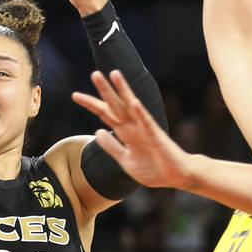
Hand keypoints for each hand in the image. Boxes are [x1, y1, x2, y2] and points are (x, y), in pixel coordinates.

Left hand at [72, 70, 189, 187]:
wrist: (176, 177)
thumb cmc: (153, 168)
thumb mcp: (125, 160)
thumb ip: (112, 147)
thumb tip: (98, 130)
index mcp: (125, 132)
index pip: (106, 114)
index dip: (91, 104)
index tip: (75, 95)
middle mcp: (133, 127)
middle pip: (115, 106)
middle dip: (104, 91)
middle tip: (94, 74)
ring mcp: (145, 130)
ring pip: (131, 107)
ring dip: (123, 91)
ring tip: (115, 74)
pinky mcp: (156, 137)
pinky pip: (147, 123)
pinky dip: (140, 113)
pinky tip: (133, 102)